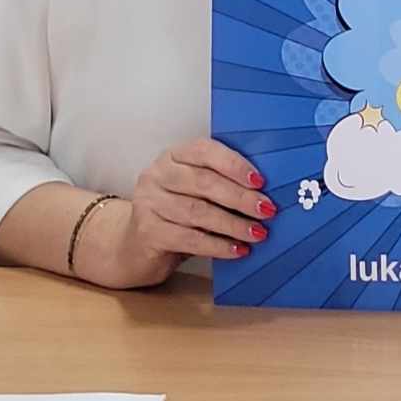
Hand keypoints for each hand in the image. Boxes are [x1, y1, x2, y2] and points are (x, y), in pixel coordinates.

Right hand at [83, 139, 275, 287]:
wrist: (134, 247)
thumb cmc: (176, 214)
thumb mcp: (194, 192)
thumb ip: (219, 184)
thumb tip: (262, 192)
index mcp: (173, 155)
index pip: (206, 151)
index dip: (235, 165)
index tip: (260, 181)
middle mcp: (157, 174)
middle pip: (205, 182)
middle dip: (240, 198)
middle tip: (266, 210)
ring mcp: (148, 203)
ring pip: (199, 212)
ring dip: (233, 224)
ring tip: (257, 233)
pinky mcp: (147, 232)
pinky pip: (189, 239)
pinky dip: (217, 245)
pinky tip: (237, 250)